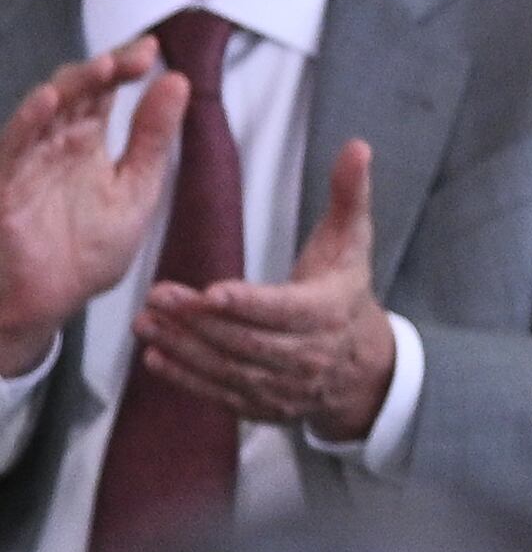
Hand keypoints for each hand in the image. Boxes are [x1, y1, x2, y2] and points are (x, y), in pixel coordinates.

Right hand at [0, 39, 186, 373]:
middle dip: (103, 69)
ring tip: (102, 67)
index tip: (152, 50)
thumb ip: (152, 138)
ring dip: (71, 86)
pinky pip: (14, 147)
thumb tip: (177, 81)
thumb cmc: (85, 252)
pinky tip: (49, 102)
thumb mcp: (136, 190)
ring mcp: (28, 162)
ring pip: (44, 111)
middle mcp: (55, 144)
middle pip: (75, 92)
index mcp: (87, 142)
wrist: (48, 303)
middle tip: (135, 56)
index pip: (104, 91)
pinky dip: (29, 122)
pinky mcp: (7, 186)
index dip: (124, 65)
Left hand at [133, 138, 396, 440]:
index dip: (248, 303)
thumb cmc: (347, 289)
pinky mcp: (265, 405)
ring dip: (185, 348)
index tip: (210, 291)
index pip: (285, 309)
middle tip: (156, 296)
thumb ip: (349, 193)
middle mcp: (309, 354)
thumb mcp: (353, 240)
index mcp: (329, 310)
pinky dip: (187, 379)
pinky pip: (222, 394)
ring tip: (145, 323)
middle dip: (200, 321)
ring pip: (230, 368)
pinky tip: (155, 359)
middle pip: (249, 340)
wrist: (365, 366)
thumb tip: (358, 146)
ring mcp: (287, 385)